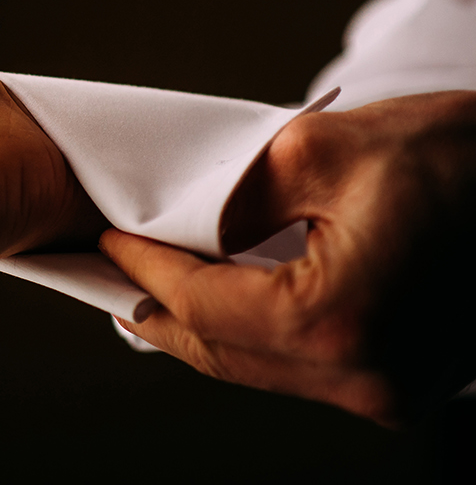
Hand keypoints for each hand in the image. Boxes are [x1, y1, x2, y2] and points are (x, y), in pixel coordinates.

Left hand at [101, 91, 475, 424]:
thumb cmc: (458, 155)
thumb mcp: (321, 151)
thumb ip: (232, 197)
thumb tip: (173, 221)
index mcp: (337, 322)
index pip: (201, 306)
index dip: (143, 267)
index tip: (103, 237)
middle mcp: (365, 379)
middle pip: (222, 352)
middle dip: (159, 307)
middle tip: (109, 270)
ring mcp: (390, 392)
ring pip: (259, 365)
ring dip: (204, 323)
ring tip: (153, 281)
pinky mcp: (404, 383)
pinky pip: (302, 364)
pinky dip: (254, 330)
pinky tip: (224, 296)